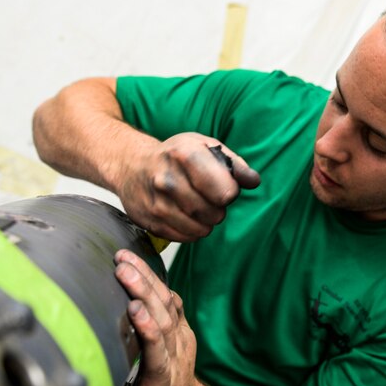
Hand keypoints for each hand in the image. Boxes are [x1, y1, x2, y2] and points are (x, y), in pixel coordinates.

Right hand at [114, 249, 201, 385]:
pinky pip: (173, 299)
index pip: (158, 345)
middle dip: (144, 289)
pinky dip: (157, 280)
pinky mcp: (182, 327)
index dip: (147, 327)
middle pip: (163, 315)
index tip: (134, 307)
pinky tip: (141, 264)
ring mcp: (182, 336)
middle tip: (122, 267)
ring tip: (125, 257)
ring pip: (168, 301)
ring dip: (147, 277)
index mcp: (164, 374)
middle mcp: (177, 350)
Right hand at [118, 132, 259, 242]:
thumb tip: (254, 181)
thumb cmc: (175, 155)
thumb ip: (235, 164)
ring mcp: (155, 203)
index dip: (229, 192)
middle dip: (218, 209)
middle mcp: (167, 180)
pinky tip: (185, 215)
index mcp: (184, 155)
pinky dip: (191, 230)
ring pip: (200, 229)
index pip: (225, 192)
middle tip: (209, 198)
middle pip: (214, 213)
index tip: (223, 186)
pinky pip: (184, 238)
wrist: (131, 165)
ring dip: (206, 222)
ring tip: (198, 207)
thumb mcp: (206, 147)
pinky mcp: (148, 222)